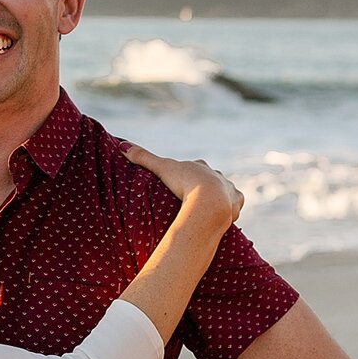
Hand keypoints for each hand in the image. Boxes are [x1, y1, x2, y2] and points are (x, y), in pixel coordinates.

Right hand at [122, 144, 242, 225]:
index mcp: (201, 167)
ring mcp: (228, 189)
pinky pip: (234, 204)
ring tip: (208, 206)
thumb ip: (143, 158)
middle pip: (210, 177)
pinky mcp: (236, 204)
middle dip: (203, 183)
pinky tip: (224, 213)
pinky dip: (230, 208)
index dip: (186, 172)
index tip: (179, 179)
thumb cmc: (185, 183)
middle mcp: (218, 176)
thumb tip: (121, 145)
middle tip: (191, 194)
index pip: (194, 166)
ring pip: (225, 190)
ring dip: (218, 195)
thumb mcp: (161, 169)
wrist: (209, 202)